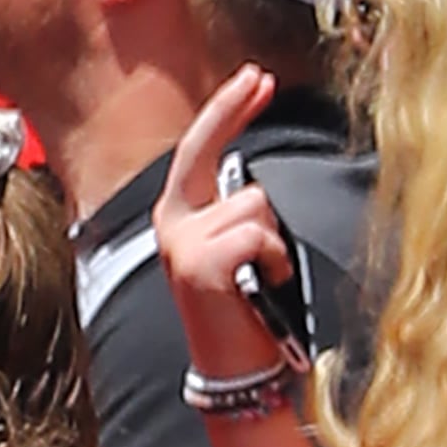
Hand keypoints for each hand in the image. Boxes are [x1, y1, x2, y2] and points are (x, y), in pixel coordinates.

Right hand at [152, 68, 296, 387]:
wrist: (235, 367)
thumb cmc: (244, 309)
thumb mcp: (232, 250)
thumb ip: (234, 211)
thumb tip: (256, 177)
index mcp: (178, 220)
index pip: (197, 153)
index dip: (224, 112)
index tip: (254, 78)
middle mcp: (172, 226)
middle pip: (207, 154)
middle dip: (231, 110)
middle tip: (257, 78)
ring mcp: (182, 244)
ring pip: (254, 201)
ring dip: (274, 235)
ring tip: (264, 271)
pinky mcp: (201, 263)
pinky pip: (259, 232)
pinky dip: (273, 257)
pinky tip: (261, 283)